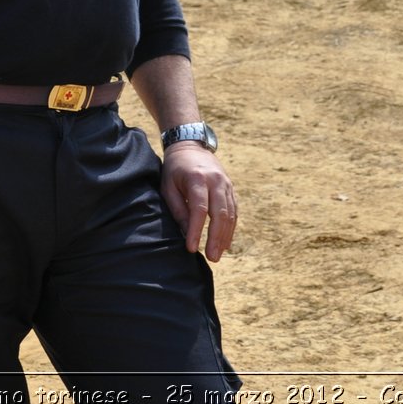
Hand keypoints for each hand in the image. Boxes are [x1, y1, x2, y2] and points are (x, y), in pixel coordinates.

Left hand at [160, 143, 236, 260]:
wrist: (191, 146)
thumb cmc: (175, 169)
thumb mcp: (168, 186)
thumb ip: (177, 208)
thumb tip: (185, 232)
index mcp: (197, 178)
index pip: (199, 209)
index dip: (196, 230)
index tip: (191, 248)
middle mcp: (216, 180)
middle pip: (220, 213)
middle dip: (216, 238)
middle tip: (212, 258)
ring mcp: (226, 183)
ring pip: (230, 214)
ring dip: (225, 236)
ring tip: (218, 255)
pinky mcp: (231, 187)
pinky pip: (234, 210)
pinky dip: (231, 227)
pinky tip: (226, 242)